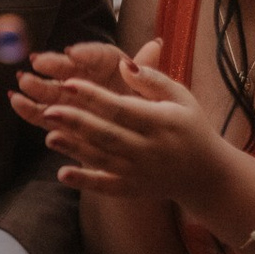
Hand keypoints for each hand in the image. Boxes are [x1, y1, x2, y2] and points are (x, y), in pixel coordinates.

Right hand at [10, 39, 158, 129]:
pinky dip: (30, 109)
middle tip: (38, 62)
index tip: (72, 53)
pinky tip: (16, 101)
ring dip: (38, 86)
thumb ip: (148, 72)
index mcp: (113, 69)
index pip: (100, 56)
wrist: (143, 146)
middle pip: (71, 70)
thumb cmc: (151, 116)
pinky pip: (45, 114)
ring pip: (55, 91)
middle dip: (54, 67)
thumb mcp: (156, 95)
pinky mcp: (64, 121)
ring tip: (23, 81)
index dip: (87, 54)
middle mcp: (91, 81)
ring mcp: (75, 101)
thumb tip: (154, 44)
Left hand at [32, 44, 235, 205]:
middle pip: (108, 134)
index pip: (122, 108)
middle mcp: (149, 149)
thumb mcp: (181, 98)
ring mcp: (139, 172)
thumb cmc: (190, 127)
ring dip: (74, 149)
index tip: (69, 83)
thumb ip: (152, 80)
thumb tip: (123, 64)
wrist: (205, 175)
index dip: (95, 96)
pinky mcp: (133, 189)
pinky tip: (62, 174)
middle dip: (77, 122)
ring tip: (48, 136)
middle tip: (49, 109)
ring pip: (103, 159)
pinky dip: (85, 182)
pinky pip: (106, 187)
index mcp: (161, 122)